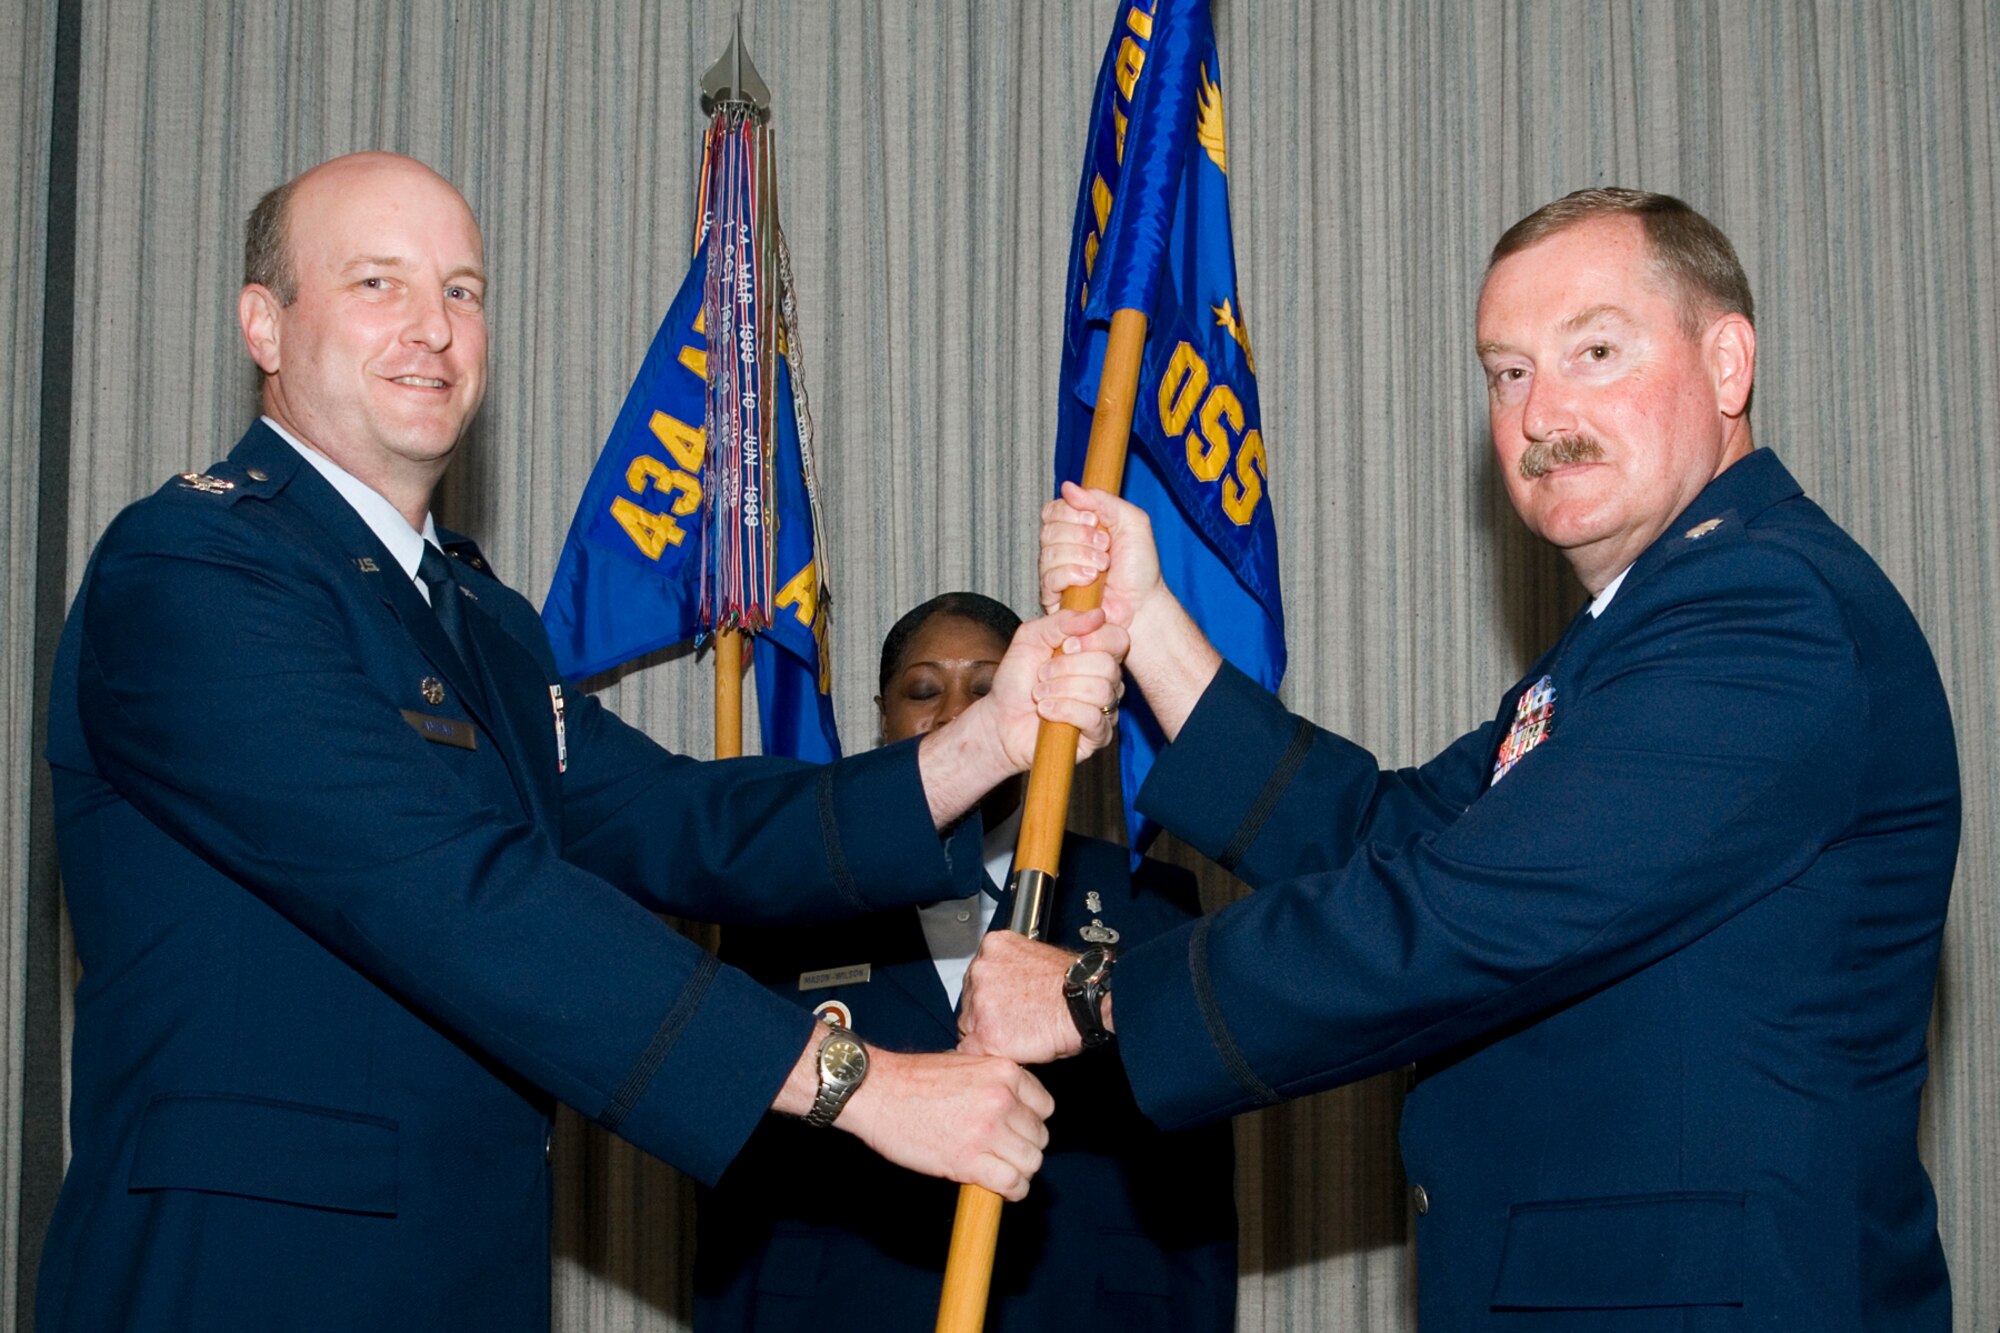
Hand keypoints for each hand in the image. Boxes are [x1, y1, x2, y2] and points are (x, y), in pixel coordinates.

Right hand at [835, 1047, 1053, 1200]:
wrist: (876, 1092)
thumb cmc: (912, 1079)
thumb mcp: (965, 1065)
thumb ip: (994, 1083)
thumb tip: (1013, 1108)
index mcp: (1004, 1072)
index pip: (1045, 1107)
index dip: (1031, 1122)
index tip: (1017, 1131)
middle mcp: (1002, 1100)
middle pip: (1040, 1137)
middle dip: (1025, 1148)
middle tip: (1004, 1154)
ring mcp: (988, 1131)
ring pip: (1031, 1162)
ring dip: (1019, 1171)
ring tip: (1001, 1171)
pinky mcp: (970, 1161)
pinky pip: (1012, 1184)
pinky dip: (1011, 1191)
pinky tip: (1000, 1188)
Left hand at [916, 607, 1126, 825]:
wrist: (1001, 719)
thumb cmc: (1017, 679)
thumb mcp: (1031, 638)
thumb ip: (1060, 621)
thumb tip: (1097, 615)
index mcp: (1096, 653)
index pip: (1118, 639)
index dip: (1092, 639)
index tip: (1064, 645)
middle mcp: (1107, 680)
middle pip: (1108, 665)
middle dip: (1066, 667)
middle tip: (1042, 673)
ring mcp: (1105, 709)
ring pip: (1101, 691)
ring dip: (1060, 689)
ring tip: (1039, 694)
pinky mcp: (1098, 736)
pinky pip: (1093, 718)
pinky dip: (1063, 710)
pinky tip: (1046, 711)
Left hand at [957, 931, 1090, 1065]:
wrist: (1088, 1001)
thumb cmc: (1073, 984)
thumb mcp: (1034, 960)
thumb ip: (1009, 970)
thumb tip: (1002, 988)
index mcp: (993, 946)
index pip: (975, 977)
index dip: (990, 997)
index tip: (1002, 1005)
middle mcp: (980, 970)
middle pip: (968, 1001)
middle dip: (986, 1015)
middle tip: (1014, 1021)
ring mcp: (979, 1001)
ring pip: (968, 1027)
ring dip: (988, 1034)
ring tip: (1018, 1033)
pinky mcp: (985, 1032)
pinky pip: (973, 1050)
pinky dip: (990, 1053)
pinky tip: (1013, 1047)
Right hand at [1041, 483, 1220, 742]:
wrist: (1142, 604)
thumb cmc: (1139, 568)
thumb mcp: (1132, 522)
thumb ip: (1104, 500)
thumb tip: (1068, 487)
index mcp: (1076, 528)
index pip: (1054, 510)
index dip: (1073, 513)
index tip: (1097, 523)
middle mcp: (1062, 548)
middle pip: (1049, 529)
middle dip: (1081, 537)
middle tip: (1105, 548)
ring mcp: (1056, 572)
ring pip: (1048, 553)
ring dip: (1081, 556)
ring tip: (1103, 567)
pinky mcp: (1053, 596)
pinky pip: (1049, 577)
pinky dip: (1072, 574)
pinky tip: (1090, 580)